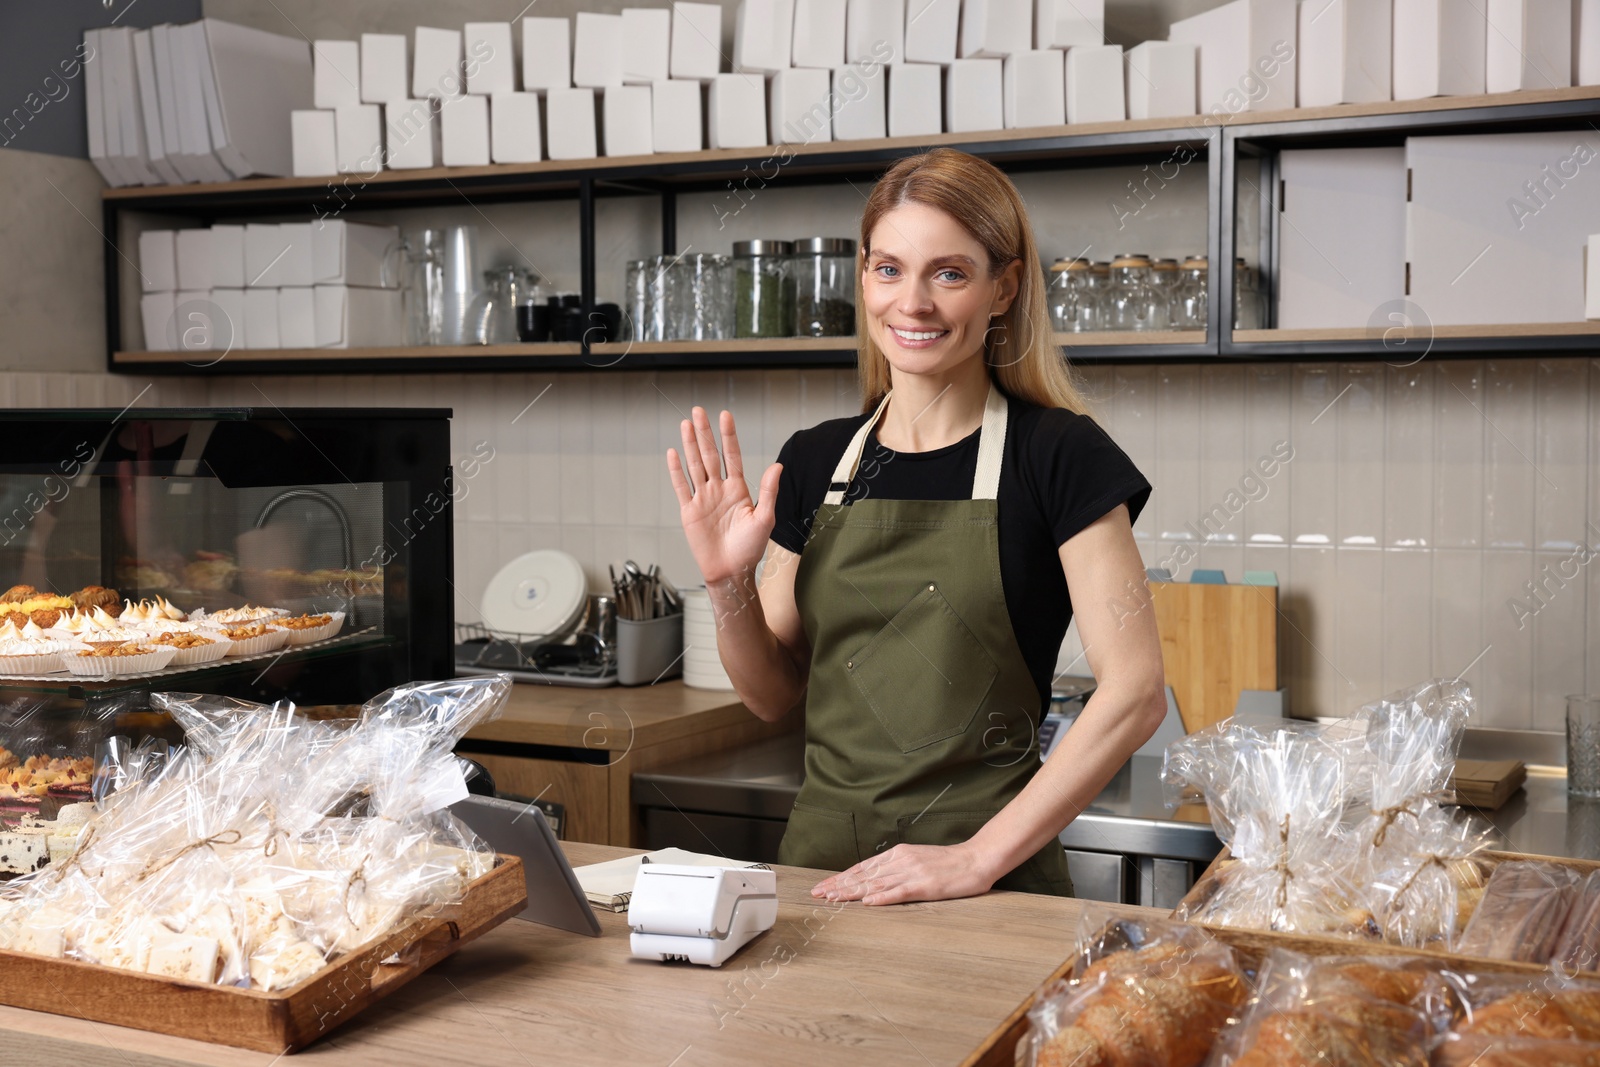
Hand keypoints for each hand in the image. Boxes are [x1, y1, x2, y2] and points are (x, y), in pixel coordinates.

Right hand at [667, 407, 781, 584]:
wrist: (731, 572)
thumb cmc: (750, 549)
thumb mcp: (765, 518)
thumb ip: (768, 491)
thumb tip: (778, 466)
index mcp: (738, 489)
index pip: (731, 455)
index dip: (728, 436)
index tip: (725, 416)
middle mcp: (719, 490)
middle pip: (709, 455)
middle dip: (704, 433)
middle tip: (698, 410)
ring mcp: (703, 499)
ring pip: (694, 465)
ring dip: (689, 445)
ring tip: (686, 424)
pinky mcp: (689, 511)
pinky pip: (681, 486)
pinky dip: (676, 470)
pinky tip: (673, 452)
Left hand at [810, 843, 996, 905]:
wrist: (976, 859)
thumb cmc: (949, 862)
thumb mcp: (918, 858)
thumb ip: (897, 867)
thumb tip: (875, 880)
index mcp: (898, 854)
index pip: (863, 867)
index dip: (842, 877)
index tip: (824, 887)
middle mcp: (901, 861)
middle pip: (864, 875)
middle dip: (838, 885)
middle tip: (817, 894)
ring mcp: (912, 872)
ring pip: (876, 884)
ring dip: (852, 892)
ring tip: (833, 899)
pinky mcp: (925, 885)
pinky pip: (899, 892)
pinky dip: (882, 898)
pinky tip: (867, 903)